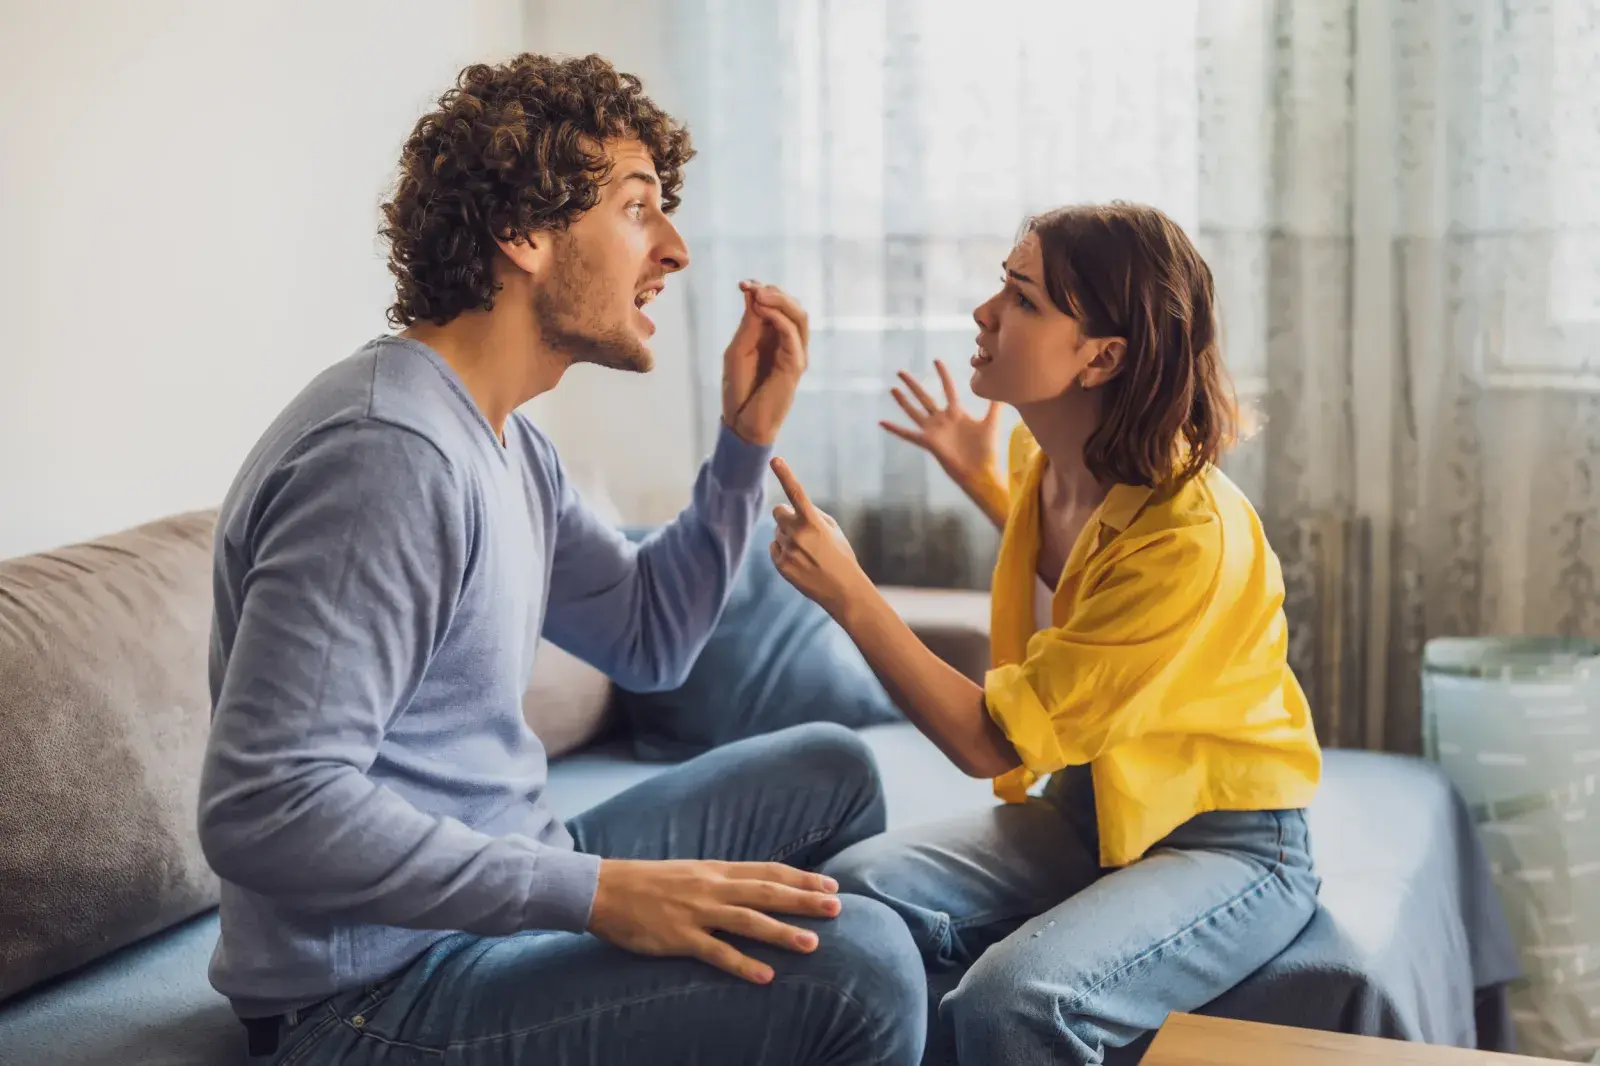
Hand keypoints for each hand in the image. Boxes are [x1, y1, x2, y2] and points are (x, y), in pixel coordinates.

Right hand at [587, 858, 840, 983]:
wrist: (604, 889)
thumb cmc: (648, 882)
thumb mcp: (691, 872)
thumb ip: (721, 880)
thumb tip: (754, 888)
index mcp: (716, 870)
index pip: (768, 871)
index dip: (801, 878)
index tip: (831, 884)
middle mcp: (711, 887)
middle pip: (766, 892)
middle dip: (803, 900)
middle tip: (837, 907)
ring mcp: (696, 912)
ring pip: (748, 921)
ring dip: (781, 932)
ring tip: (812, 944)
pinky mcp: (679, 937)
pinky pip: (716, 952)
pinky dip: (742, 964)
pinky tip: (765, 977)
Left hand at [722, 281, 809, 445]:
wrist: (741, 421)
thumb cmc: (739, 388)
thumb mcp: (739, 348)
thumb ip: (749, 323)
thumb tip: (753, 291)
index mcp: (774, 337)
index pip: (778, 305)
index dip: (763, 289)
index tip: (743, 284)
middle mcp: (789, 343)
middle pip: (794, 306)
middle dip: (775, 291)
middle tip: (752, 286)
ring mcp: (795, 354)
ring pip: (799, 317)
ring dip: (780, 301)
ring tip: (759, 295)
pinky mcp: (795, 366)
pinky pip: (793, 335)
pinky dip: (779, 319)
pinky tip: (762, 310)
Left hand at [768, 457, 866, 615]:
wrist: (842, 589)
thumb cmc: (840, 554)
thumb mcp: (832, 529)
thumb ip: (811, 514)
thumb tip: (789, 507)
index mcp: (813, 522)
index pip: (796, 493)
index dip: (786, 474)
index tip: (775, 459)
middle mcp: (797, 534)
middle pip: (777, 512)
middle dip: (785, 516)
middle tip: (800, 527)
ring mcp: (787, 550)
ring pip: (776, 531)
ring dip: (786, 535)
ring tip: (806, 551)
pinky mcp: (781, 565)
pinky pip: (773, 547)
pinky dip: (783, 550)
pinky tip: (799, 560)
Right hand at [881, 360, 1002, 493]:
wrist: (981, 472)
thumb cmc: (987, 450)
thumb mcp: (991, 422)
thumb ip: (995, 405)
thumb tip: (1005, 385)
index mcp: (956, 414)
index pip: (947, 389)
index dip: (943, 374)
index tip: (936, 360)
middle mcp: (942, 420)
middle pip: (925, 397)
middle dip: (913, 384)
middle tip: (901, 371)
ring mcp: (934, 431)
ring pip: (914, 411)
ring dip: (903, 401)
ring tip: (892, 389)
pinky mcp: (929, 442)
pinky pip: (908, 434)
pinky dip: (895, 429)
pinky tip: (882, 422)